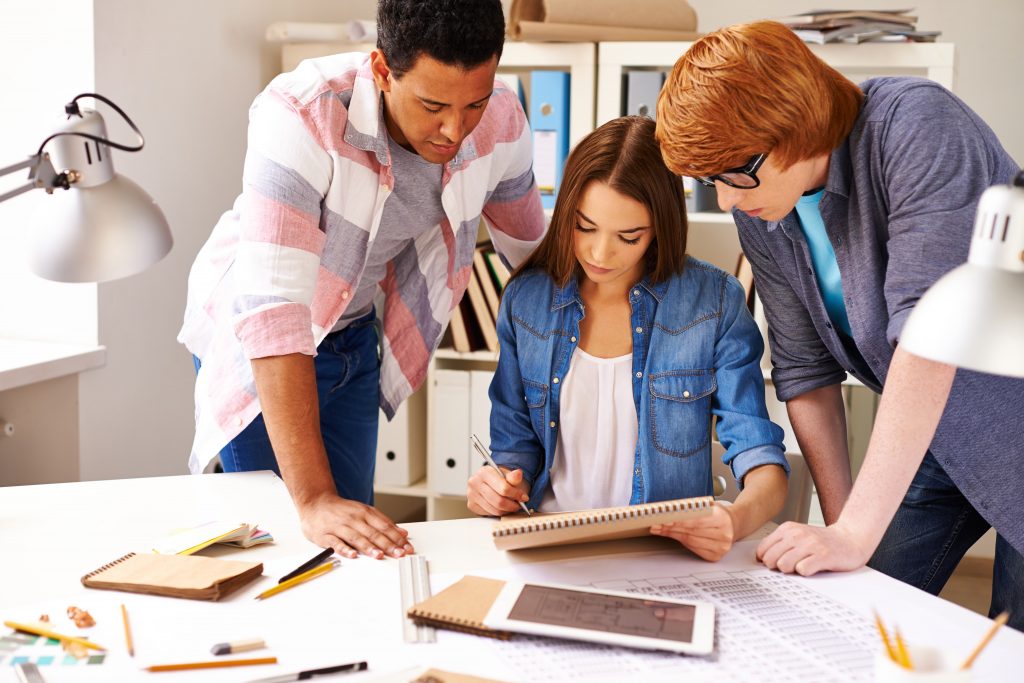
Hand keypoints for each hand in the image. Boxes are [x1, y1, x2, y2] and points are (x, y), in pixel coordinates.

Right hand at [296, 493, 413, 559]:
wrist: (315, 503)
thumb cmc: (341, 510)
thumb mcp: (364, 511)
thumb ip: (383, 522)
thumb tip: (402, 533)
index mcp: (364, 513)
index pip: (384, 526)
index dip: (397, 537)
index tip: (407, 547)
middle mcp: (354, 519)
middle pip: (373, 533)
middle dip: (388, 544)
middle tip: (399, 553)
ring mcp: (340, 527)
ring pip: (356, 538)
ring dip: (369, 547)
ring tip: (379, 555)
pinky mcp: (326, 535)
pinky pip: (336, 543)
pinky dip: (344, 549)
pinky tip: (352, 555)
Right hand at [467, 466, 529, 516]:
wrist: (492, 482)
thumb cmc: (502, 479)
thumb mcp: (509, 476)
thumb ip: (514, 477)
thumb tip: (518, 473)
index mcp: (484, 472)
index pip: (503, 488)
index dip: (516, 495)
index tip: (524, 497)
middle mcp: (474, 482)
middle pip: (499, 501)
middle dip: (512, 505)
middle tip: (519, 504)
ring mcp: (471, 495)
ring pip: (495, 509)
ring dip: (506, 510)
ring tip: (512, 505)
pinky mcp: (472, 505)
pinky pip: (489, 513)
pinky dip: (498, 512)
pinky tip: (502, 507)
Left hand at [650, 503, 736, 561]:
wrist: (733, 525)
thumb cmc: (717, 514)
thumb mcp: (708, 505)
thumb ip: (692, 508)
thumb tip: (669, 511)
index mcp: (723, 519)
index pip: (696, 521)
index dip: (679, 521)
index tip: (664, 519)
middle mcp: (724, 535)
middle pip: (691, 532)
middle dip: (671, 528)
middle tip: (656, 524)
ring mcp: (721, 548)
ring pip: (690, 541)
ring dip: (672, 535)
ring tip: (660, 529)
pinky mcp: (715, 556)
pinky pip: (693, 549)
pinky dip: (681, 542)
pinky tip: (672, 536)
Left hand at [755, 521, 870, 575]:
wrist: (850, 539)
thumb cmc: (821, 541)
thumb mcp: (797, 536)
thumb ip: (779, 545)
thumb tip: (760, 561)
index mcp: (787, 529)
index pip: (762, 550)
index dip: (767, 561)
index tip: (776, 563)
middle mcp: (797, 534)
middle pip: (770, 559)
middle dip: (777, 567)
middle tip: (791, 566)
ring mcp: (810, 544)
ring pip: (784, 565)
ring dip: (792, 570)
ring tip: (803, 566)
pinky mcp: (823, 555)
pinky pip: (803, 570)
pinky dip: (806, 573)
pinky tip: (813, 568)